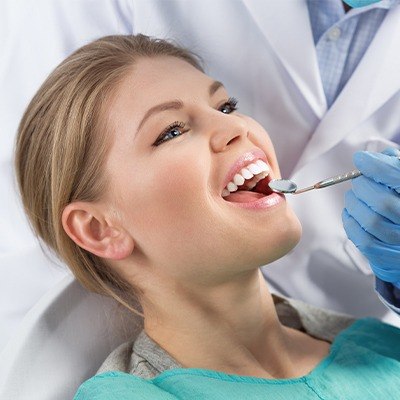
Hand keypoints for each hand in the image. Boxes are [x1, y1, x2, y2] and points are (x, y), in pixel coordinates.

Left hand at [342, 147, 399, 285]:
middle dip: (362, 187)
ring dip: (354, 204)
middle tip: (357, 182)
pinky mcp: (389, 257)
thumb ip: (393, 166)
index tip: (360, 159)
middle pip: (382, 201)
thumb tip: (368, 158)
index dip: (376, 166)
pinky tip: (351, 214)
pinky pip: (363, 240)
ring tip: (353, 197)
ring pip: (370, 221)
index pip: (397, 177)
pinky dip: (350, 223)